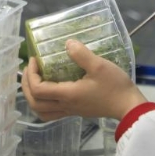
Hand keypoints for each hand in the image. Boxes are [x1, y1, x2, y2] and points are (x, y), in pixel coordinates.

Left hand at [21, 40, 147, 120]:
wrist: (128, 106)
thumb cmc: (115, 86)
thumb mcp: (100, 66)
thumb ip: (82, 54)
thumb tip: (67, 43)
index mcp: (68, 94)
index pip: (38, 89)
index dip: (31, 74)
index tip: (35, 59)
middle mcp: (65, 105)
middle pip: (34, 103)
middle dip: (26, 85)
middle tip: (29, 69)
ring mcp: (70, 110)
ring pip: (41, 111)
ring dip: (32, 97)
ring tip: (35, 81)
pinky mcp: (76, 111)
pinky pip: (51, 112)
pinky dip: (43, 103)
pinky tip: (50, 90)